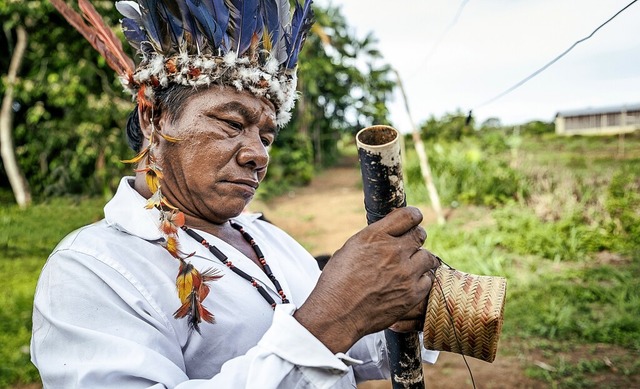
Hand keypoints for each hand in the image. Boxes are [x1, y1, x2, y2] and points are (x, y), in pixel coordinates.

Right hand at [294, 207, 439, 352]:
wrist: (338, 313)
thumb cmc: (337, 282)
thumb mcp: (350, 249)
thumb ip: (373, 239)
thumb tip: (387, 234)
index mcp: (375, 236)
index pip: (408, 215)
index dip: (413, 216)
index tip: (413, 221)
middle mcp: (393, 251)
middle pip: (420, 235)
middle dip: (415, 238)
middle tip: (409, 246)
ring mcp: (405, 273)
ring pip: (427, 257)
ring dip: (420, 260)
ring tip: (410, 267)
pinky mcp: (412, 293)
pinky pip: (427, 280)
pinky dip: (421, 280)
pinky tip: (410, 283)